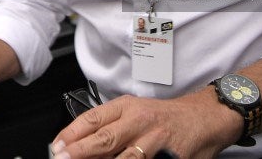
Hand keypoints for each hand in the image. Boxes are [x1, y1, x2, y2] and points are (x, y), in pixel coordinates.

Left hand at [49, 88, 235, 158]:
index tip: (57, 146)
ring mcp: (156, 141)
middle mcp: (140, 121)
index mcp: (127, 107)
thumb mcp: (134, 111)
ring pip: (126, 157)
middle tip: (62, 158)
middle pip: (105, 138)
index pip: (93, 118)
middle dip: (80, 152)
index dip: (72, 133)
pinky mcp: (172, 157)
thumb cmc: (166, 116)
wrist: (205, 117)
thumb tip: (79, 145)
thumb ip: (109, 126)